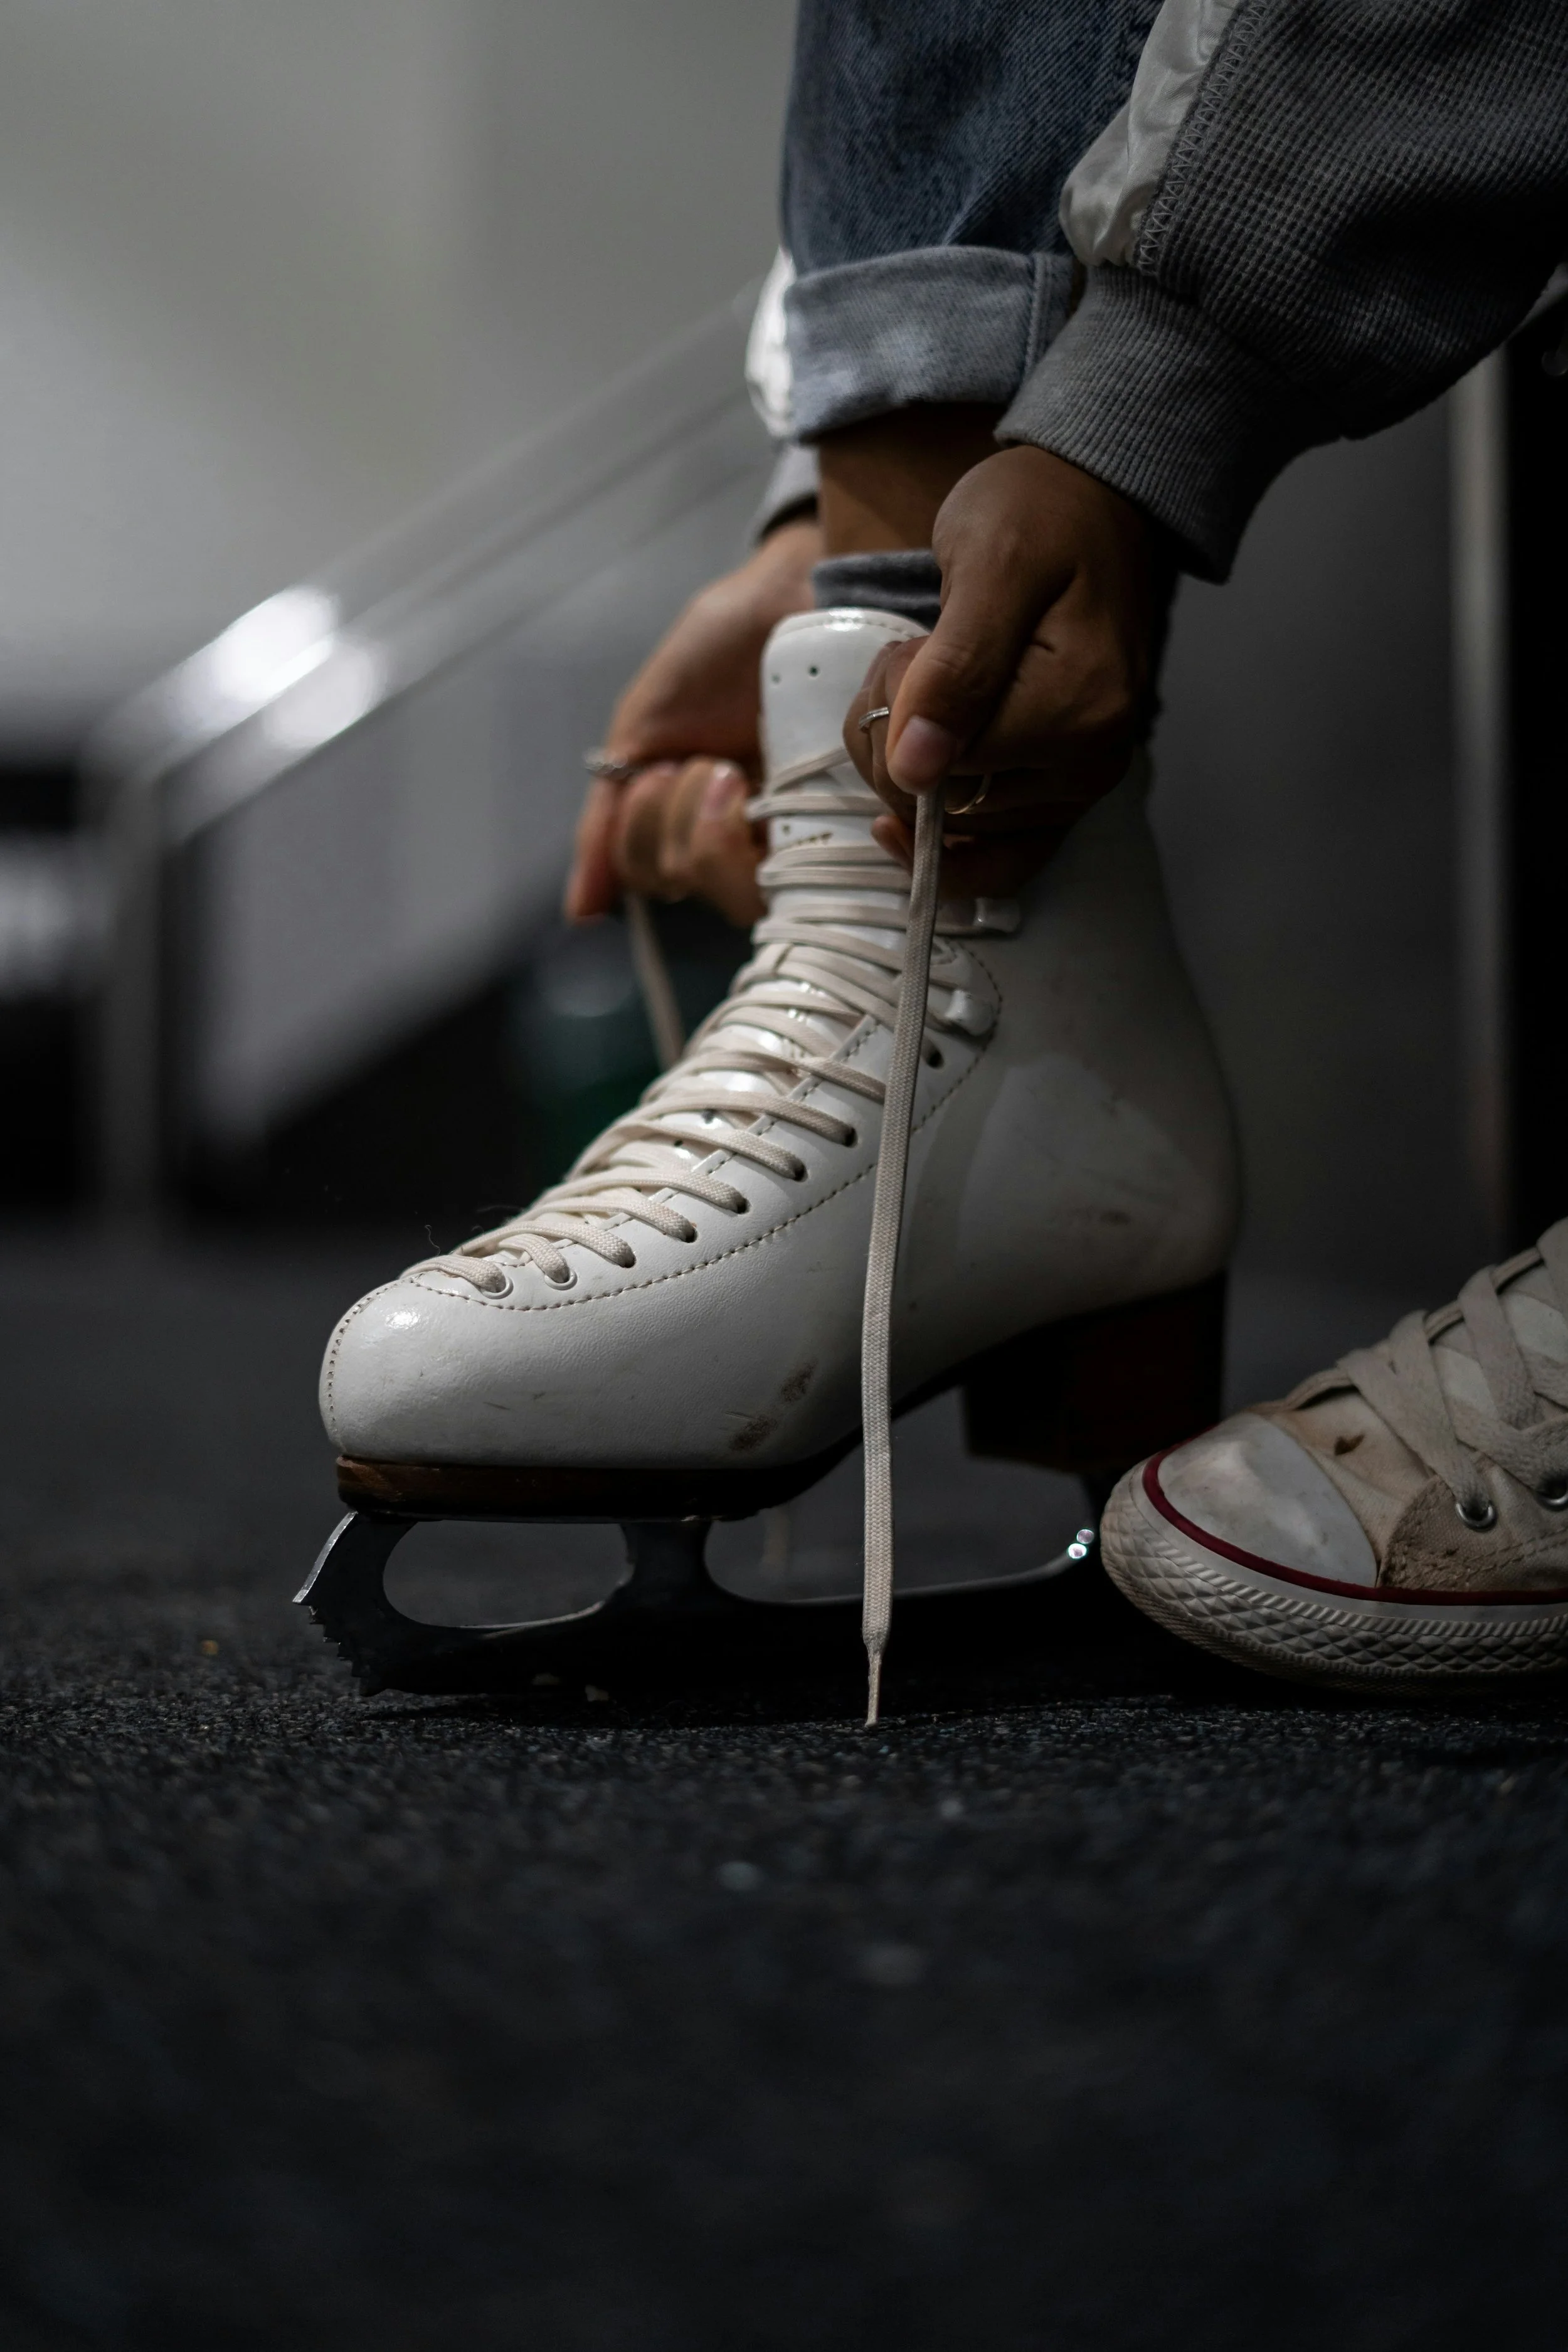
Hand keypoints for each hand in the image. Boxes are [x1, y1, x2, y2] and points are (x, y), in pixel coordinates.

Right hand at [565, 516, 820, 923]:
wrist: (787, 598)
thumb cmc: (714, 656)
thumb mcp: (641, 731)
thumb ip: (607, 821)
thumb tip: (580, 913)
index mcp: (692, 820)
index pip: (649, 873)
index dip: (642, 832)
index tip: (659, 767)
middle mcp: (743, 839)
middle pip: (687, 883)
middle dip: (678, 820)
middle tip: (706, 763)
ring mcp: (793, 838)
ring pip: (735, 894)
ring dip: (713, 828)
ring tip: (732, 768)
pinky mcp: (842, 832)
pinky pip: (797, 881)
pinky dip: (759, 840)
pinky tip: (759, 794)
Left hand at [842, 448, 1170, 896]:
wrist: (1090, 499)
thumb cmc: (1039, 515)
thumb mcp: (988, 564)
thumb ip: (954, 670)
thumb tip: (915, 773)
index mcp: (1080, 712)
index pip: (944, 769)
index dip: (897, 719)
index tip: (904, 652)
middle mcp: (1090, 765)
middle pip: (948, 807)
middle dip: (897, 745)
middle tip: (908, 665)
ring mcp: (1079, 785)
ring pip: (959, 830)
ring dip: (914, 772)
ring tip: (925, 692)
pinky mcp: (1063, 790)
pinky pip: (1001, 858)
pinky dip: (949, 849)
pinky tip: (906, 821)